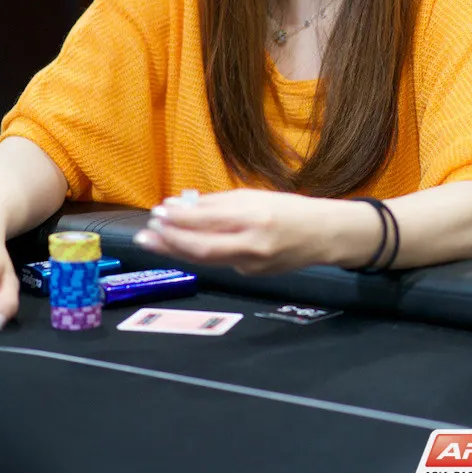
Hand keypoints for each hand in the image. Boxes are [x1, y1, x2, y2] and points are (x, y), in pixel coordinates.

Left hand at [133, 189, 377, 274]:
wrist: (325, 235)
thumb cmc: (290, 209)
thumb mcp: (255, 196)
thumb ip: (219, 204)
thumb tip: (182, 206)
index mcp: (254, 217)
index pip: (207, 221)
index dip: (179, 218)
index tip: (158, 211)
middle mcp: (252, 244)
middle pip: (201, 248)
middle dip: (170, 240)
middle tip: (146, 232)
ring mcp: (252, 265)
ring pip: (205, 259)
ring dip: (176, 250)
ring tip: (154, 240)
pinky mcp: (252, 276)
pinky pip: (221, 262)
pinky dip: (200, 252)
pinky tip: (184, 244)